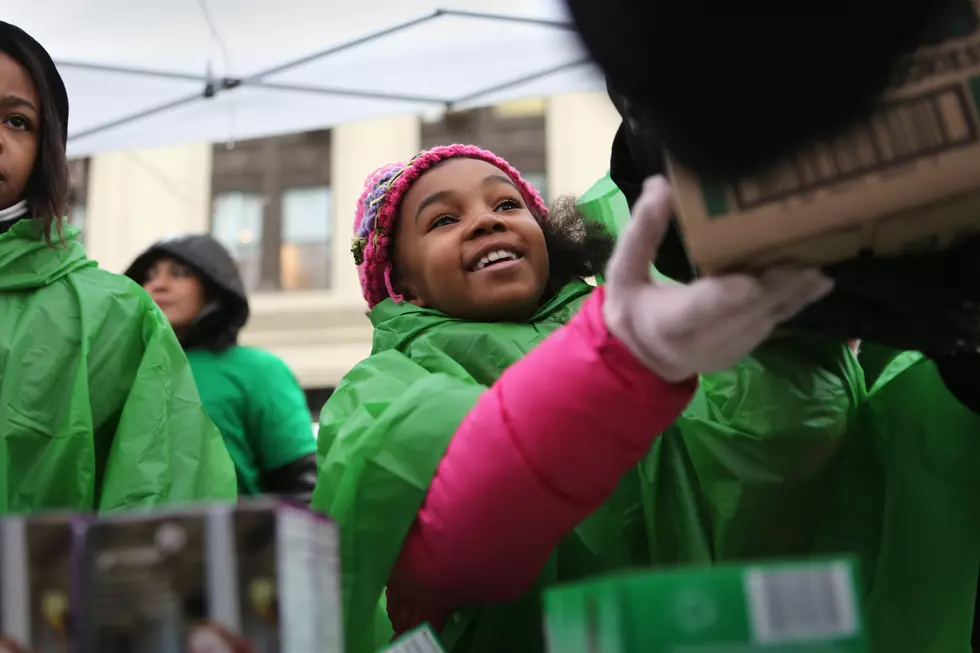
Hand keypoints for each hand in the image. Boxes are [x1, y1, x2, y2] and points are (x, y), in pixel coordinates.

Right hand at [603, 176, 833, 381]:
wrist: (645, 359)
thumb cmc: (633, 308)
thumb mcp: (623, 272)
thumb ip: (642, 233)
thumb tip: (661, 184)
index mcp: (669, 322)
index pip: (699, 309)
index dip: (726, 297)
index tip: (751, 282)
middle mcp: (703, 341)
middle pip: (746, 311)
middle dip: (777, 284)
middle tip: (806, 255)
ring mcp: (729, 349)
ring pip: (767, 318)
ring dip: (794, 292)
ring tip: (819, 262)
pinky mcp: (746, 348)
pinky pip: (774, 322)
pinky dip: (795, 301)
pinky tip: (817, 281)